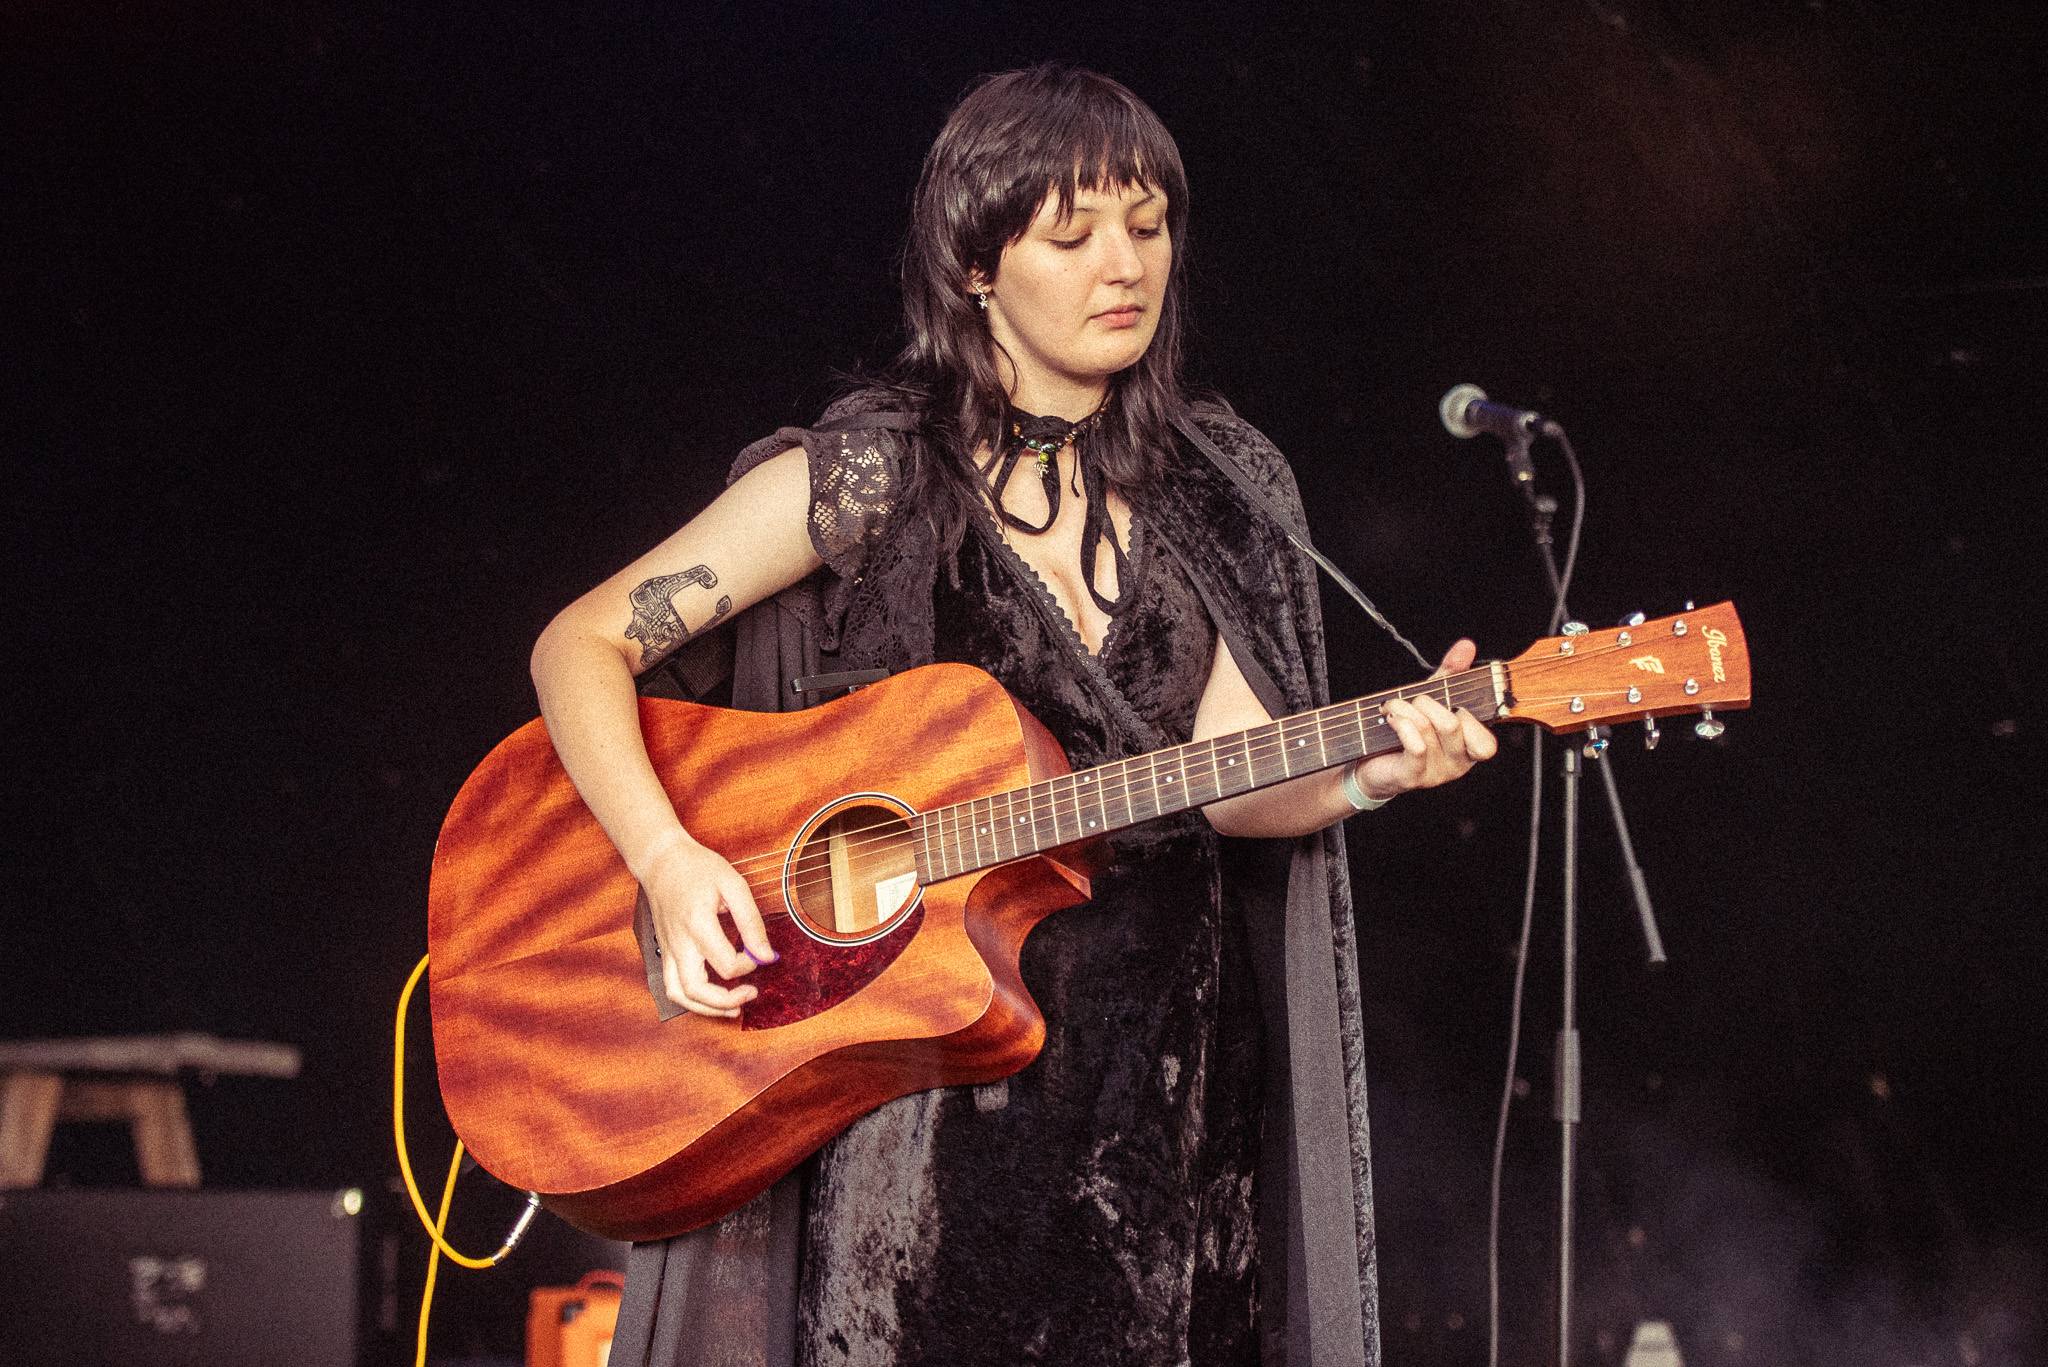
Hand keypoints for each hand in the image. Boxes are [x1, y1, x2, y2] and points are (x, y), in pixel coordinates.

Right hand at [635, 830, 776, 1018]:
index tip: (759, 952)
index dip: (749, 965)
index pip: (725, 965)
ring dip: (706, 1008)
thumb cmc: (698, 868)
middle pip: (696, 990)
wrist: (660, 860)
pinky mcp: (664, 951)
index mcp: (697, 925)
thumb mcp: (733, 885)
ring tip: (732, 1007)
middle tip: (751, 993)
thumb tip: (766, 955)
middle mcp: (678, 943)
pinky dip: (692, 999)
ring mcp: (667, 950)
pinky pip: (673, 986)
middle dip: (726, 1001)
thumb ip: (751, 921)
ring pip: (680, 995)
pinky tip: (711, 996)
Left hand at [1353, 638, 1499, 801]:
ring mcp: (1437, 773)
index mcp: (1470, 747)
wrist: (1372, 764)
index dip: (1469, 716)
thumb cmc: (1407, 731)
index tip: (1449, 703)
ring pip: (1430, 729)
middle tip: (1413, 701)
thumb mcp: (1432, 698)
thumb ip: (1451, 673)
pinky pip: (1416, 745)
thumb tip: (1467, 646)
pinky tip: (1390, 718)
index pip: (1487, 741)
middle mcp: (1458, 764)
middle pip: (1453, 724)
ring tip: (1392, 706)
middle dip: (1427, 703)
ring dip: (1405, 708)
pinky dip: (1400, 723)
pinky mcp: (1413, 776)